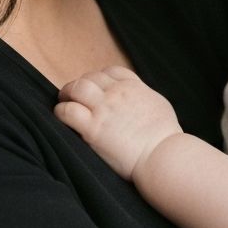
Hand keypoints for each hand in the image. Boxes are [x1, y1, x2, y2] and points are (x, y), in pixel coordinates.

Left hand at [55, 66, 181, 180]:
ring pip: (76, 88)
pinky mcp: (93, 128)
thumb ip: (144, 98)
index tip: (96, 89)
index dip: (99, 78)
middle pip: (90, 77)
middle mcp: (117, 93)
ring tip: (64, 103)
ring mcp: (104, 109)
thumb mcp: (159, 106)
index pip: (110, 72)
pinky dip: (61, 112)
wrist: (162, 155)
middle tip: (73, 97)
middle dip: (80, 85)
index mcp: (134, 87)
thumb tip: (140, 99)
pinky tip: (62, 118)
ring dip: (67, 94)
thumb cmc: (165, 137)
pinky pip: (68, 111)